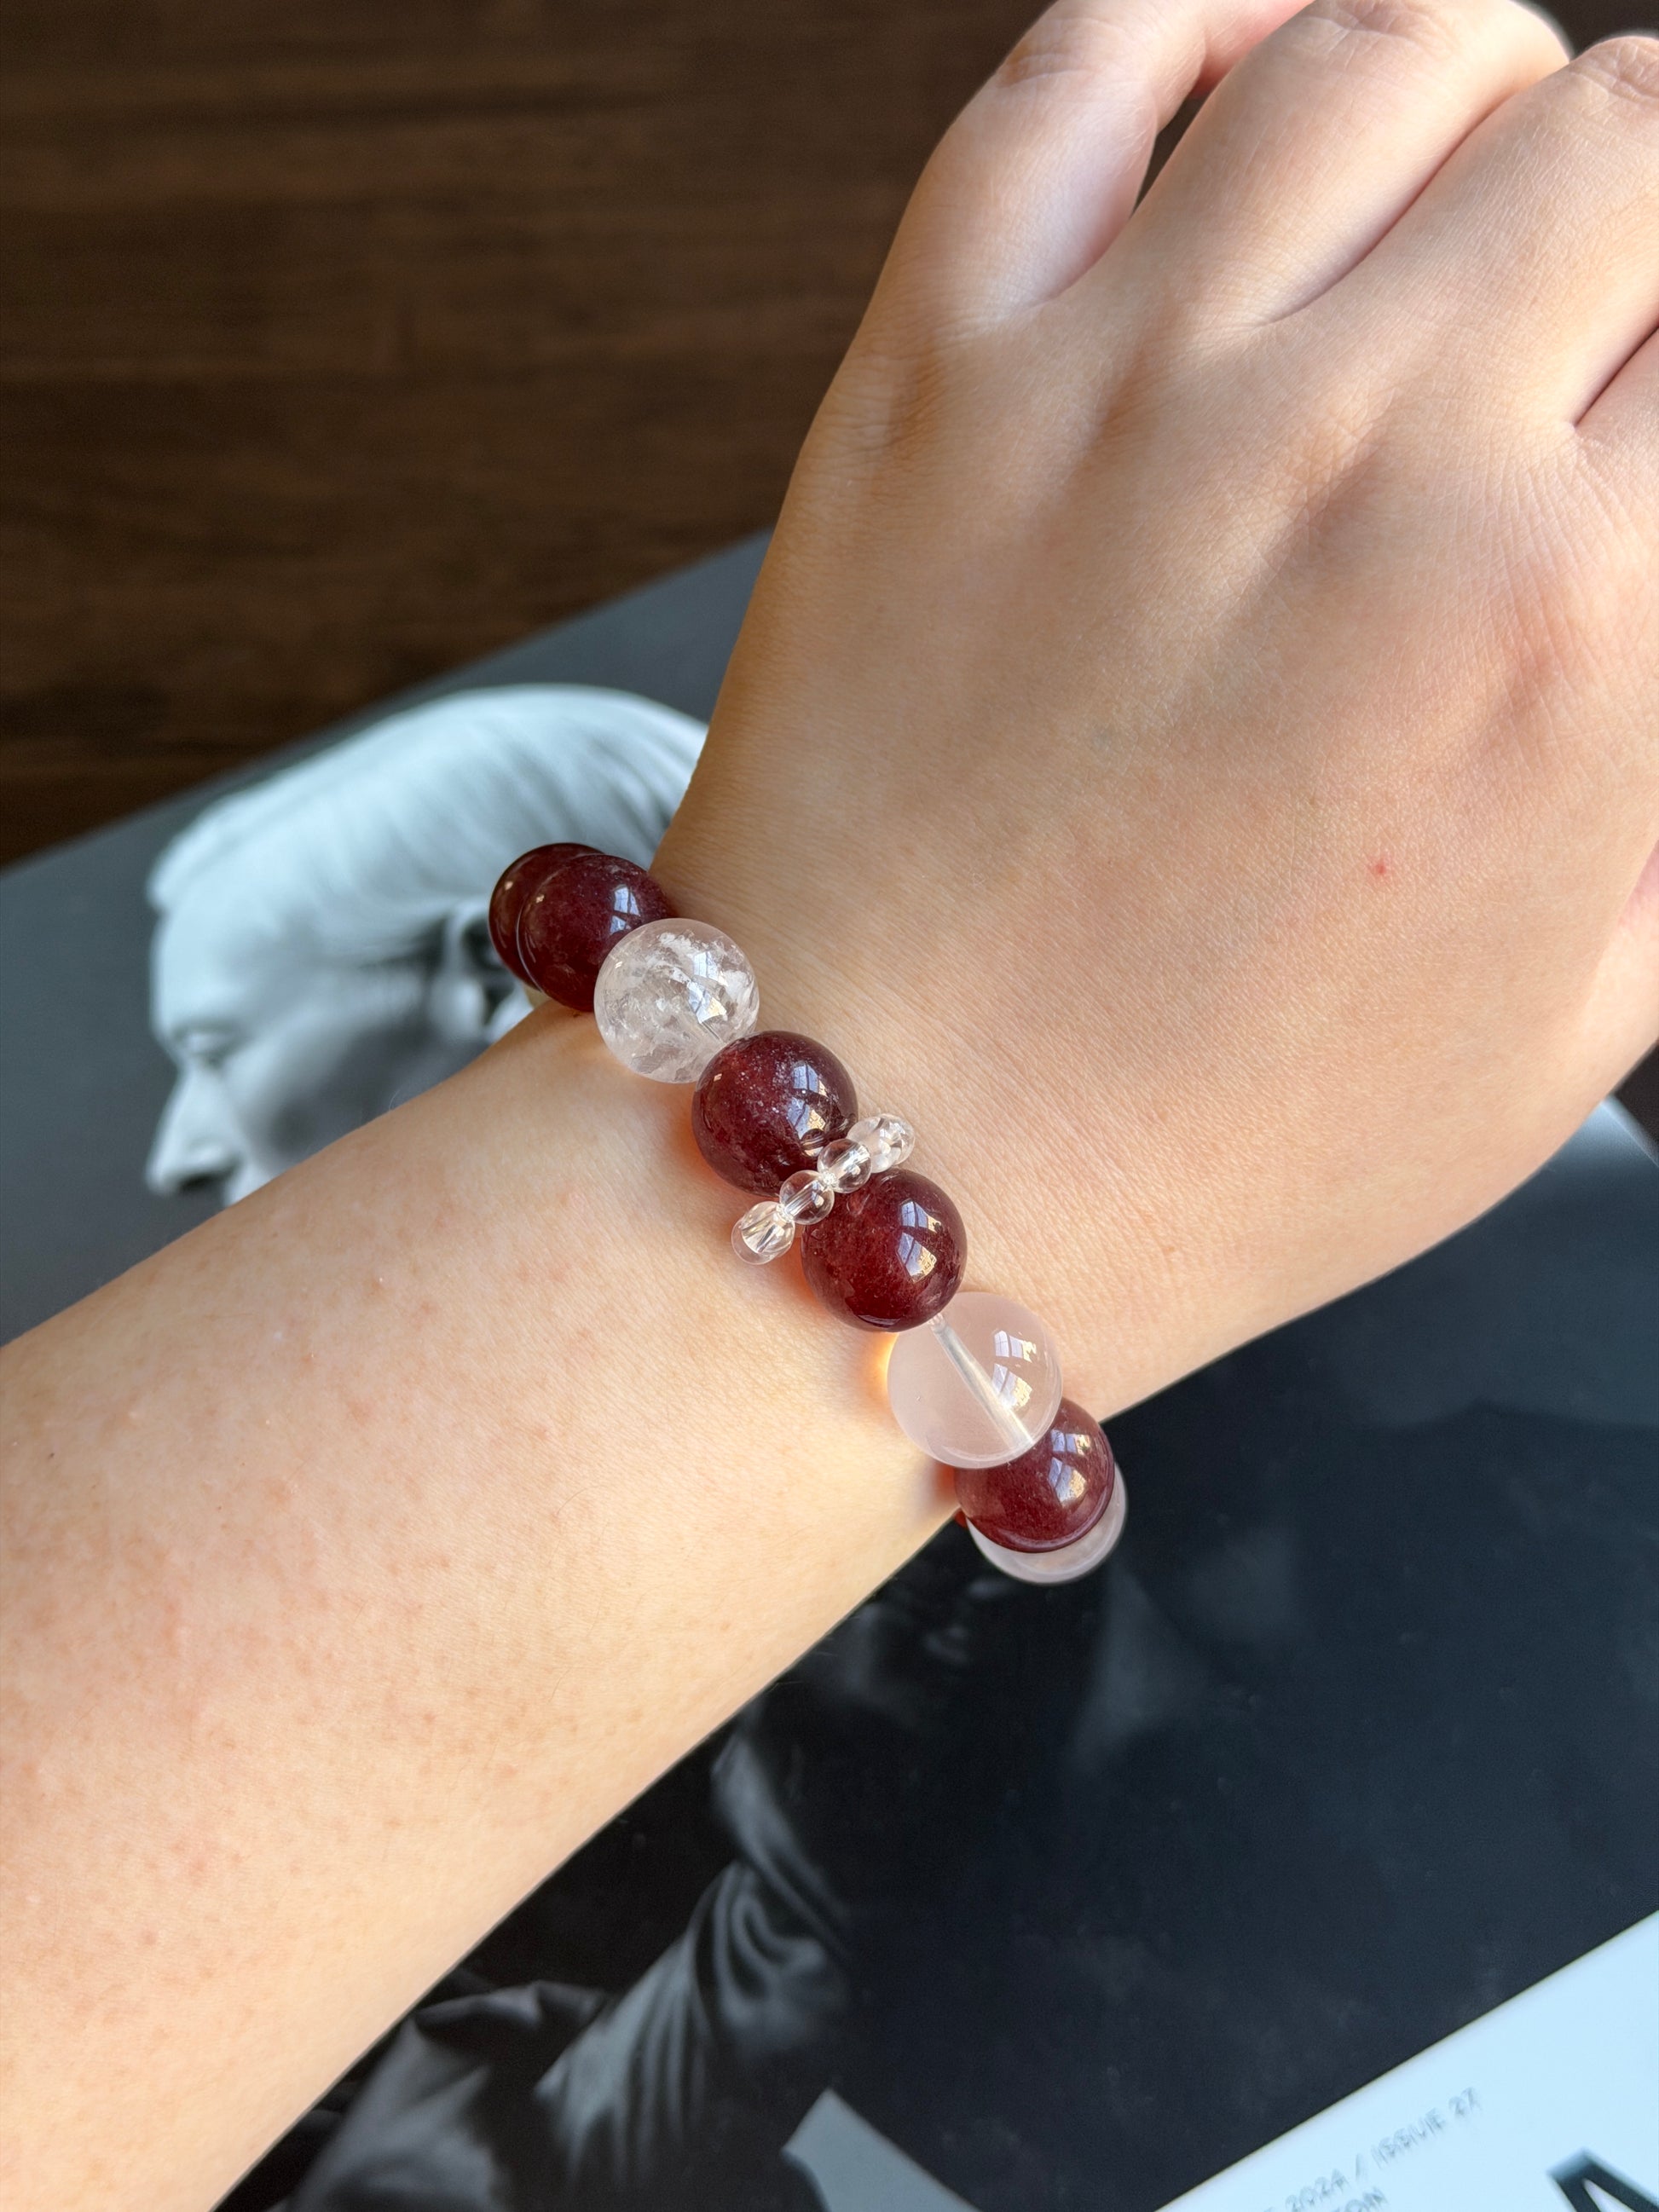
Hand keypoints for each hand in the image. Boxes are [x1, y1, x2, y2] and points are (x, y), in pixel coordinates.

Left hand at [659, 0, 1658, 1413]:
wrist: (893, 1161)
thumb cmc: (1210, 1142)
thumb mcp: (1573, 1011)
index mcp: (1570, 641)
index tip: (1635, 422)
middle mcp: (1362, 463)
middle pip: (1626, 139)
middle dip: (1638, 219)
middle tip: (1580, 325)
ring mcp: (1127, 391)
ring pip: (1392, 47)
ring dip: (1477, 95)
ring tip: (1448, 210)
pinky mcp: (931, 376)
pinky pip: (1086, 62)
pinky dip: (1207, 14)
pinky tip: (1264, 73)